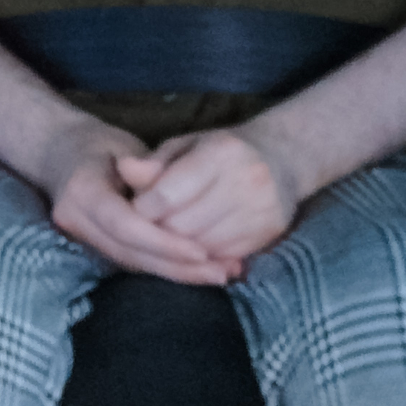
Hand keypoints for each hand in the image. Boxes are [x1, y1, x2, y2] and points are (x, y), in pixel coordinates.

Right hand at [34, 115, 237, 286]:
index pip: (125, 225)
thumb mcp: (126, 148)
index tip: (202, 252)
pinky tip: (201, 272)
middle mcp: (75, 221)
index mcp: (81, 191)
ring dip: (178, 274)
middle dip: (177, 267)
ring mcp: (81, 238)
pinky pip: (134, 262)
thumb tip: (174, 196)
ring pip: (133, 264)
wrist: (61, 155)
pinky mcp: (95, 248)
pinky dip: (167, 268)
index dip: (163, 242)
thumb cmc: (100, 145)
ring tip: (222, 274)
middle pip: (131, 254)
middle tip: (223, 272)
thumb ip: (149, 171)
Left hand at [120, 124, 305, 268]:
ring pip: (200, 249)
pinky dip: (203, 256)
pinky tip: (198, 243)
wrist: (282, 157)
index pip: (166, 196)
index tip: (137, 208)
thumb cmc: (220, 151)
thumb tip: (123, 168)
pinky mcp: (270, 233)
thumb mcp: (185, 146)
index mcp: (221, 152)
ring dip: (179, 248)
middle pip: (181, 228)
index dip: (143, 208)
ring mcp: (262, 209)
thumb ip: (154, 163)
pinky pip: (222, 258)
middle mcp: (247, 180)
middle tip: (151, 225)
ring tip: (173, 233)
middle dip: (158, 231)